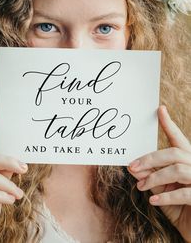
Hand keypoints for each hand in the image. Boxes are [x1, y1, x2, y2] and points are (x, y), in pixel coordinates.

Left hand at [128, 105, 190, 242]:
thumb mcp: (163, 190)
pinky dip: (166, 196)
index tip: (160, 109)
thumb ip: (152, 178)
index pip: (178, 138)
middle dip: (150, 159)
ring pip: (177, 170)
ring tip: (140, 186)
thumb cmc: (179, 208)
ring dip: (155, 178)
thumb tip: (135, 168)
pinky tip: (153, 200)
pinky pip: (184, 193)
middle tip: (132, 167)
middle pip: (173, 153)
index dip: (169, 124)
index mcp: (187, 160)